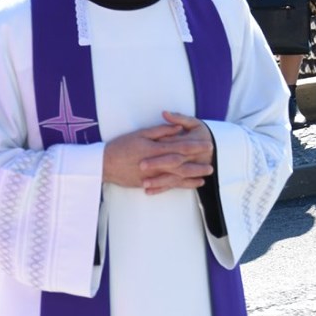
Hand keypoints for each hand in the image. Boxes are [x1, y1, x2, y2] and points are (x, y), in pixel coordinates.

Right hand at [101, 111, 215, 193]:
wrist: (103, 164)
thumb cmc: (120, 146)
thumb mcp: (140, 133)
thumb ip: (160, 131)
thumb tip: (177, 128)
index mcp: (154, 149)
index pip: (179, 147)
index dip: (195, 146)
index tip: (208, 144)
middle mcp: (155, 164)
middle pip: (181, 165)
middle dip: (197, 165)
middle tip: (212, 165)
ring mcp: (151, 176)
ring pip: (176, 178)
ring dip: (192, 177)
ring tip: (205, 176)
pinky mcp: (147, 183)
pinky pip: (167, 186)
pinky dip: (180, 186)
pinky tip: (191, 185)